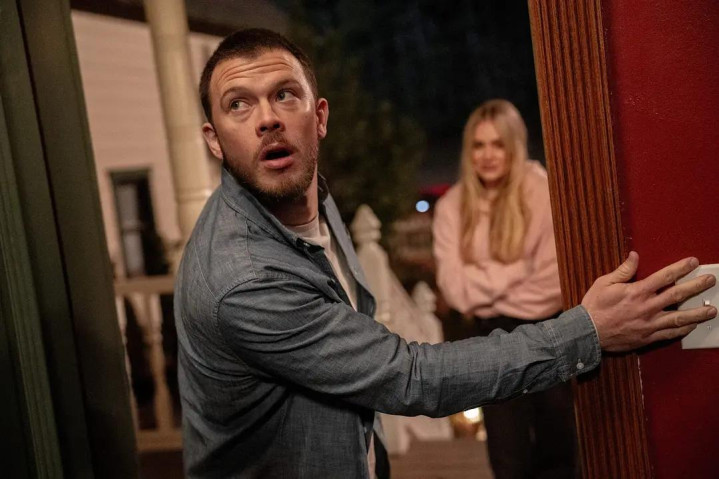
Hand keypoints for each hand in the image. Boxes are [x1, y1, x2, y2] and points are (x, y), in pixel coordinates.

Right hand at [581, 252, 716, 351]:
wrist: (587, 332)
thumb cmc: (594, 306)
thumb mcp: (604, 283)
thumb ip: (623, 270)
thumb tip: (635, 256)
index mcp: (637, 291)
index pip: (664, 276)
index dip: (680, 268)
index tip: (693, 262)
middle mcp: (647, 307)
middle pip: (678, 295)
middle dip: (697, 286)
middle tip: (711, 281)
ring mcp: (649, 324)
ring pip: (679, 318)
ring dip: (698, 313)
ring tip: (712, 310)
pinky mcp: (648, 337)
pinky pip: (670, 334)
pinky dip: (683, 330)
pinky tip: (693, 326)